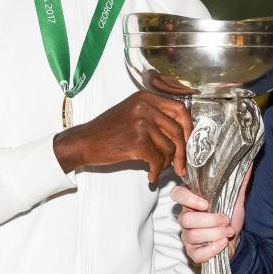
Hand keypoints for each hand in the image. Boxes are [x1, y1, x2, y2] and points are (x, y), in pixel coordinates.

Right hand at [52, 91, 191, 181]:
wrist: (84, 142)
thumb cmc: (107, 130)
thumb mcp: (132, 112)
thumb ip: (155, 116)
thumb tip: (181, 132)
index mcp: (146, 98)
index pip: (180, 109)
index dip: (188, 127)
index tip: (187, 141)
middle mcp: (145, 107)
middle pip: (178, 130)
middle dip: (183, 152)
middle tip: (181, 165)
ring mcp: (141, 123)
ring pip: (170, 147)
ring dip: (167, 163)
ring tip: (158, 169)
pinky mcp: (137, 142)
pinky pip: (158, 160)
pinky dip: (156, 172)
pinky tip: (150, 176)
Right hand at [171, 166, 250, 262]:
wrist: (237, 241)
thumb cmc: (230, 219)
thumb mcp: (236, 200)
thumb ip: (239, 184)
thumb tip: (248, 164)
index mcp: (192, 203)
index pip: (177, 194)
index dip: (187, 198)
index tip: (205, 203)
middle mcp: (186, 219)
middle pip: (185, 219)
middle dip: (210, 220)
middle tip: (226, 220)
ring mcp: (188, 237)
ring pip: (192, 236)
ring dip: (215, 234)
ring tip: (229, 232)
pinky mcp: (193, 253)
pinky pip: (197, 254)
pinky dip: (212, 249)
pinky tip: (223, 244)